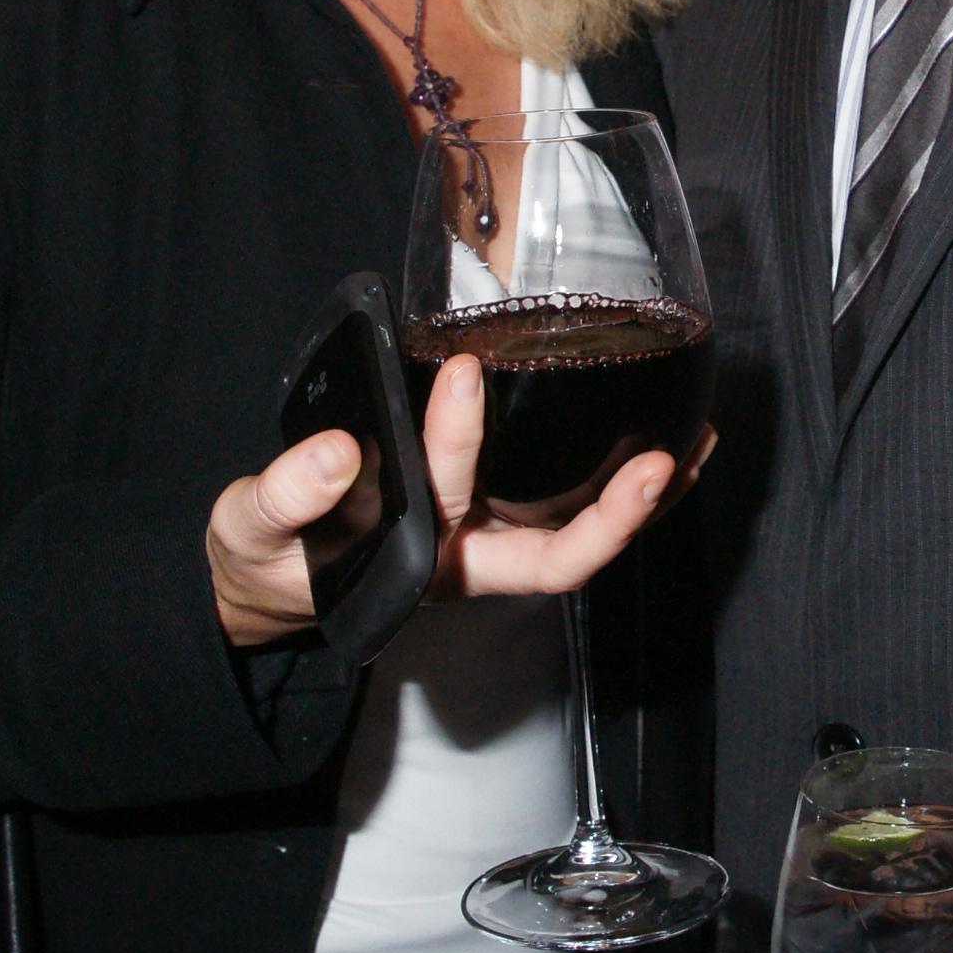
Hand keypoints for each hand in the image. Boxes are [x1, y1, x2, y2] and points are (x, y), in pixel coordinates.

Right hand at [205, 363, 704, 645]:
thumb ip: (285, 495)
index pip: (445, 506)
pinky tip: (672, 432)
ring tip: (699, 441)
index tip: (460, 374)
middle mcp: (467, 557)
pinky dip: (629, 480)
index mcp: (410, 561)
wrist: (281, 577)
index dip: (456, 445)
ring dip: (646, 501)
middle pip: (556, 554)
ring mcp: (493, 541)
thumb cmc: (272, 554)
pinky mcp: (504, 515)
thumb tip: (336, 454)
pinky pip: (580, 507)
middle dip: (612, 517)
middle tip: (660, 464)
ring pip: (584, 534)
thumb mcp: (254, 528)